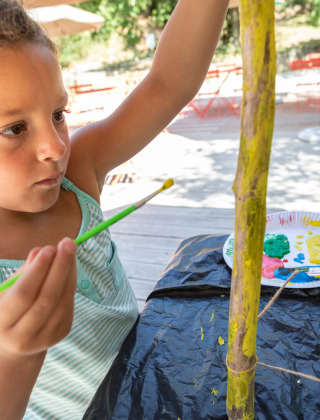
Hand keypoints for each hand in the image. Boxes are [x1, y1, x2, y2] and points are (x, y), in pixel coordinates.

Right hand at [0, 238, 76, 356]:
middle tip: (68, 243)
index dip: (38, 271)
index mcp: (2, 322)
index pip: (23, 295)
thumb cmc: (9, 306)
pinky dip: (71, 283)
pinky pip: (69, 305)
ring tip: (70, 251)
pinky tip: (70, 267)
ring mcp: (44, 339)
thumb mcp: (7, 289)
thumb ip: (24, 272)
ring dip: (69, 273)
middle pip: (46, 299)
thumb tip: (41, 251)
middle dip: (59, 268)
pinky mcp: (60, 334)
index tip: (49, 248)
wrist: (16, 340)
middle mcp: (22, 336)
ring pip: (62, 302)